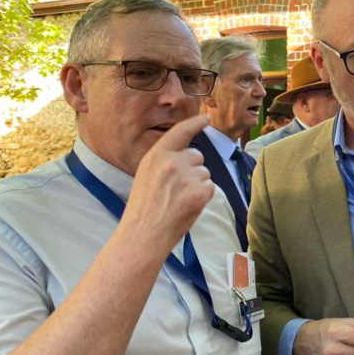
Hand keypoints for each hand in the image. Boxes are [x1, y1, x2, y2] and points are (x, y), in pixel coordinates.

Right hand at [121, 115, 213, 253]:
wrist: (142, 235)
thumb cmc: (143, 209)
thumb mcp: (146, 175)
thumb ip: (165, 162)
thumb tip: (187, 156)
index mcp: (156, 156)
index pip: (180, 132)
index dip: (194, 123)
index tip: (205, 119)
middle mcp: (172, 162)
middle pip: (197, 156)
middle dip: (193, 169)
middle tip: (176, 189)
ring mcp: (187, 176)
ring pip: (205, 173)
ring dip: (197, 184)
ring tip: (179, 200)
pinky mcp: (200, 192)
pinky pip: (210, 187)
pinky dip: (203, 197)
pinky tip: (187, 206)